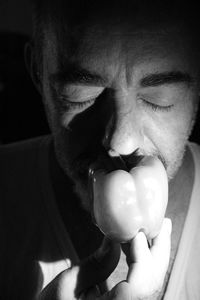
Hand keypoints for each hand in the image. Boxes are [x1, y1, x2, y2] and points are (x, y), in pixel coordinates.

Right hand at [38, 218, 171, 299]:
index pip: (139, 285)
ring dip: (154, 253)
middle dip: (159, 250)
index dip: (142, 255)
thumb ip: (95, 265)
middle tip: (163, 224)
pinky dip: (143, 260)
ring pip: (150, 281)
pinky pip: (141, 281)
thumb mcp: (67, 286)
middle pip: (151, 282)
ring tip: (158, 229)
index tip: (138, 231)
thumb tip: (115, 239)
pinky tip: (140, 243)